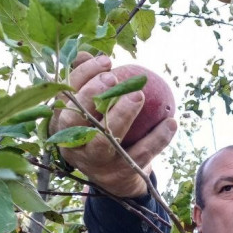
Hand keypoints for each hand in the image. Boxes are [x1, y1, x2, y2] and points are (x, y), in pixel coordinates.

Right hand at [49, 53, 176, 197]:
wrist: (117, 179)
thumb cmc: (102, 131)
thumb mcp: (91, 110)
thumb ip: (88, 83)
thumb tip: (85, 54)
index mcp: (62, 125)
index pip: (65, 96)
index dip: (83, 76)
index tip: (106, 60)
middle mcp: (74, 146)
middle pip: (75, 121)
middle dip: (92, 97)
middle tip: (114, 78)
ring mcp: (97, 163)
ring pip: (105, 141)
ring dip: (121, 117)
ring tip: (139, 95)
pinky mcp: (120, 174)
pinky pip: (140, 154)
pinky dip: (157, 138)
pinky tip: (171, 121)